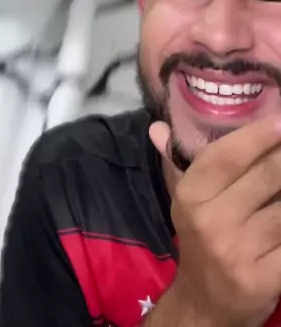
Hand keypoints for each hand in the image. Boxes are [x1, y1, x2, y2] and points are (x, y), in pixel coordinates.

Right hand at [150, 116, 280, 326]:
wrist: (205, 307)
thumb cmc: (199, 242)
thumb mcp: (184, 202)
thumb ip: (177, 161)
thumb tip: (159, 126)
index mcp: (190, 197)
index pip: (225, 157)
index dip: (256, 136)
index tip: (279, 120)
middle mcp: (211, 222)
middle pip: (266, 177)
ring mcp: (238, 252)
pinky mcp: (264, 278)